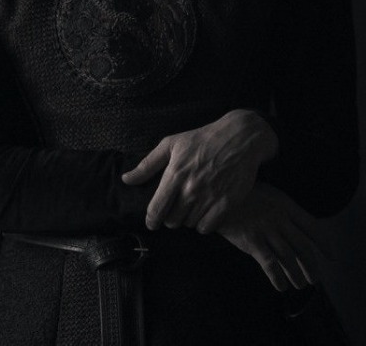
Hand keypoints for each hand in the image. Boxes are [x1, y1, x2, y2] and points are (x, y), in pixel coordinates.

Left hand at [122, 109, 277, 231]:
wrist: (239, 137)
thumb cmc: (202, 139)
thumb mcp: (171, 144)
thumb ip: (147, 165)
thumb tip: (126, 179)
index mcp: (175, 174)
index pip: (157, 208)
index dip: (151, 220)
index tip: (151, 223)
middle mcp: (191, 188)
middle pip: (172, 220)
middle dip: (170, 218)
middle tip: (175, 209)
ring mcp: (210, 196)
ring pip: (189, 224)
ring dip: (187, 219)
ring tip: (190, 207)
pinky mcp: (227, 203)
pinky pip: (207, 227)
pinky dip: (203, 224)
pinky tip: (204, 212)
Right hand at [217, 183, 331, 290]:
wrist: (217, 196)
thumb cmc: (241, 194)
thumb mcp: (267, 193)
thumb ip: (282, 208)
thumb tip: (297, 227)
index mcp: (285, 205)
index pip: (313, 227)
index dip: (324, 244)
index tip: (330, 257)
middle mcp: (279, 218)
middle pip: (303, 247)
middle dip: (312, 267)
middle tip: (315, 279)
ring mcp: (266, 230)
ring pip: (289, 259)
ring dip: (297, 275)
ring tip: (299, 285)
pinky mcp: (251, 241)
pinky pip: (270, 265)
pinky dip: (278, 278)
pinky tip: (280, 286)